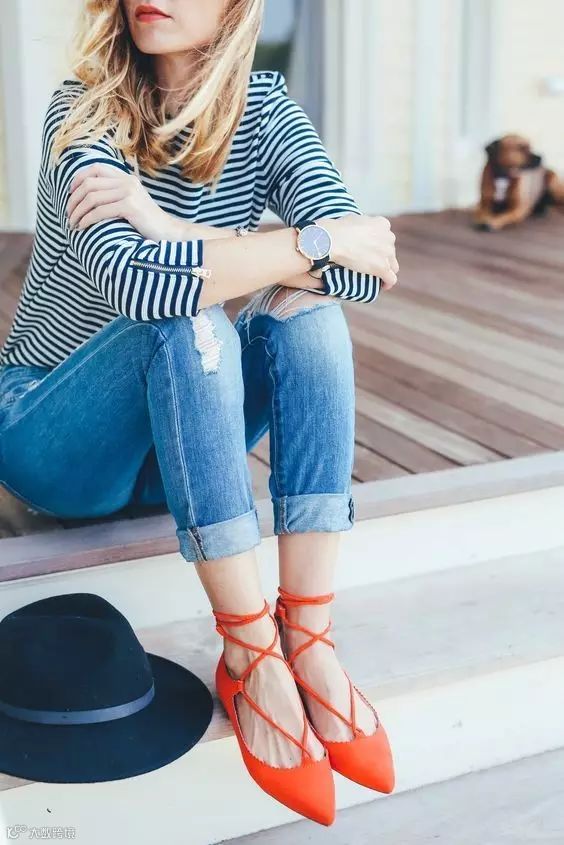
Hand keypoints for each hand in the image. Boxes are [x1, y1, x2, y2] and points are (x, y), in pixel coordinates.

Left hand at [67, 163, 186, 241]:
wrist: (170, 233)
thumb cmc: (148, 224)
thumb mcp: (132, 204)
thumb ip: (116, 196)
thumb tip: (90, 198)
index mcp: (127, 178)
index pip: (96, 169)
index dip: (78, 179)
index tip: (70, 194)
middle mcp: (127, 182)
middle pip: (89, 184)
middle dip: (74, 199)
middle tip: (68, 214)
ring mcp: (129, 193)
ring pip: (92, 198)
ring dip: (77, 212)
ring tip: (72, 224)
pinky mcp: (130, 207)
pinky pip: (100, 211)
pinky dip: (87, 219)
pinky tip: (82, 227)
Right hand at [319, 214, 398, 289]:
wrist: (333, 240)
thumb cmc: (339, 229)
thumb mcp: (356, 218)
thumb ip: (364, 225)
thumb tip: (359, 228)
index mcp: (383, 224)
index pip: (386, 237)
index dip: (380, 245)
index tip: (372, 251)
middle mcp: (388, 237)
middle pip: (390, 251)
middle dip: (383, 258)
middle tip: (372, 263)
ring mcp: (387, 253)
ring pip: (393, 266)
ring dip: (387, 271)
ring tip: (379, 277)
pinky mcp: (382, 267)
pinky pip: (391, 278)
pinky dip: (388, 283)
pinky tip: (384, 286)